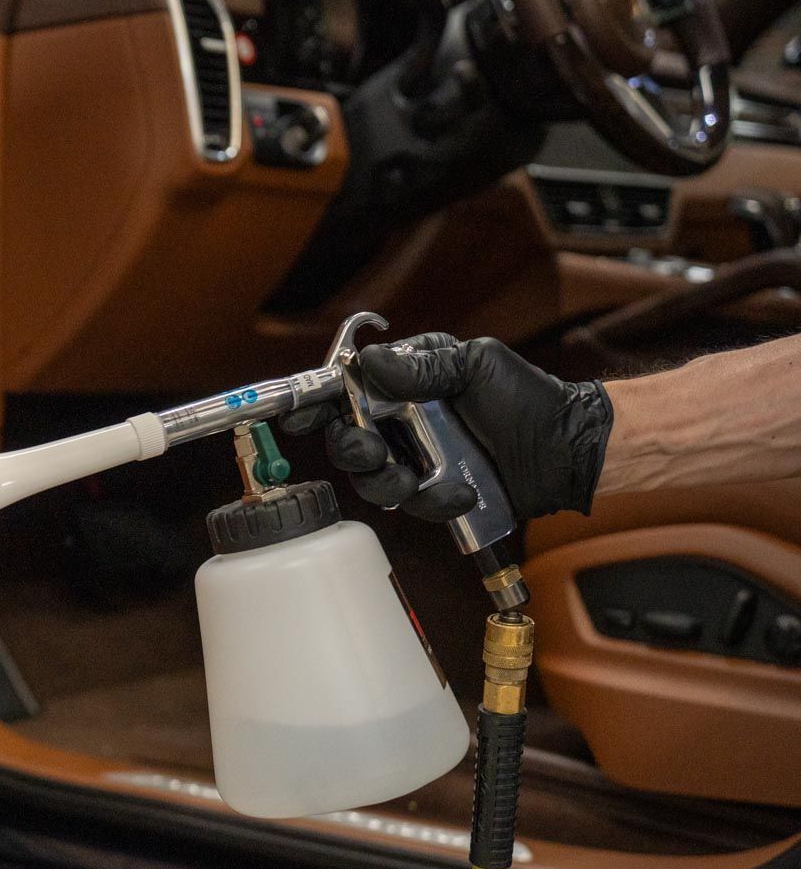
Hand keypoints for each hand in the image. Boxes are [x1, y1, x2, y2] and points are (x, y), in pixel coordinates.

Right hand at [283, 333, 615, 521]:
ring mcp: (416, 460)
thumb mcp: (476, 365)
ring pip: (370, 479)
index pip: (347, 390)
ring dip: (385, 482)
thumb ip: (421, 366)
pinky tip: (463, 491)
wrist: (566, 449)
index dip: (317, 402)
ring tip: (414, 480)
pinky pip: (413, 505)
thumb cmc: (529, 398)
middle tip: (371, 451)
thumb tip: (368, 363)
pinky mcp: (433, 493)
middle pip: (347, 440)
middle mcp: (403, 422)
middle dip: (350, 449)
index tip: (302, 414)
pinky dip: (434, 501)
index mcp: (407, 382)